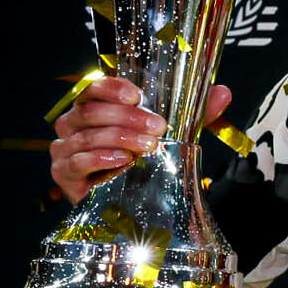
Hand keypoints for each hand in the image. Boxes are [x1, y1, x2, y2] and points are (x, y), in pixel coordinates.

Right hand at [50, 77, 233, 203]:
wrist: (130, 200)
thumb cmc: (145, 160)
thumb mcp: (174, 133)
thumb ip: (196, 113)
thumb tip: (223, 92)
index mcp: (96, 107)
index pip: (94, 88)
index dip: (112, 88)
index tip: (137, 95)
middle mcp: (75, 124)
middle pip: (90, 111)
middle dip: (127, 117)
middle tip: (158, 127)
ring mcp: (66, 148)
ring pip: (85, 135)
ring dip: (119, 138)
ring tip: (148, 146)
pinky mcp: (64, 173)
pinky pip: (76, 162)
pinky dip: (100, 159)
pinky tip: (121, 160)